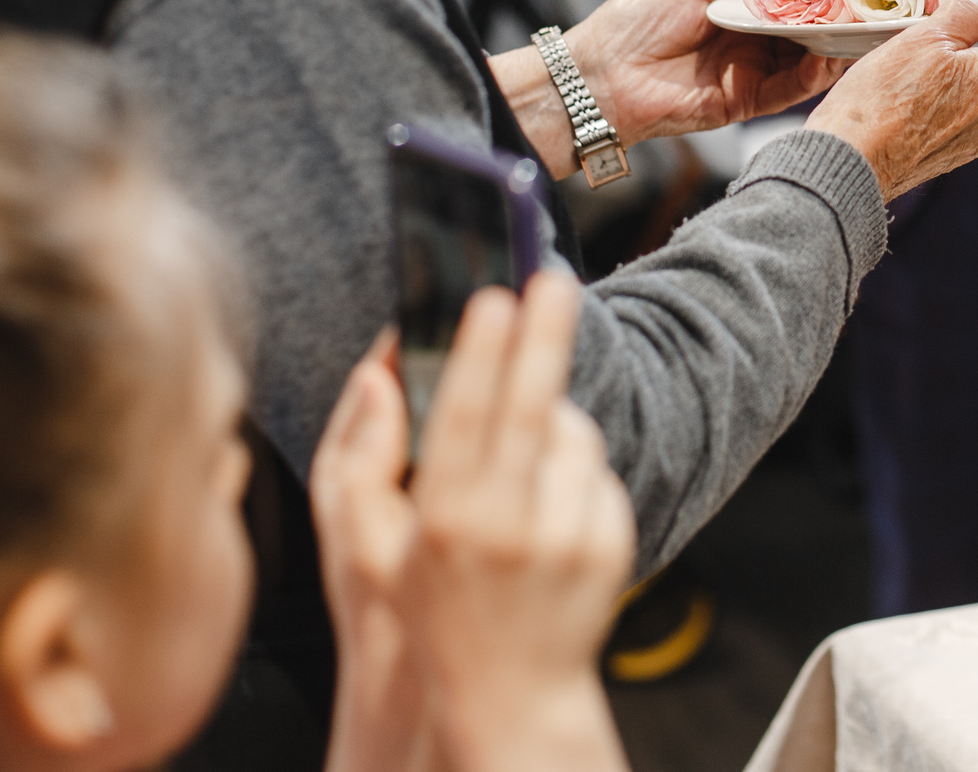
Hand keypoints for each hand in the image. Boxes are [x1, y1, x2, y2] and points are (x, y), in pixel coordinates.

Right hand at [308, 277, 635, 771]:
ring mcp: (569, 536)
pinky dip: (576, 469)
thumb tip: (379, 376)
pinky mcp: (612, 544)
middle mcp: (510, 526)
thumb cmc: (433, 615)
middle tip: (552, 279)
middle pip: (532, 404)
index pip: (467, 416)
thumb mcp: (371, 554)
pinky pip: (597, 472)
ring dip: (554, 423)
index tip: (494, 296)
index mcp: (445, 521)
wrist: (512, 698)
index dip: (482, 350)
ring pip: (571, 436)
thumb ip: (366, 464)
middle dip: (544, 334)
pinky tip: (549, 502)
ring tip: (521, 462)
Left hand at [578, 0, 849, 141]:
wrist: (600, 73)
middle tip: (871, 6)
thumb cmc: (637, 21)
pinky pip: (786, 91)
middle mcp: (749, 42)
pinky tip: (827, 59)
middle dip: (837, 19)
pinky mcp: (743, 103)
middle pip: (805, 32)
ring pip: (804, 61)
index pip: (790, 0)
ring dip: (832, 48)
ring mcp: (748, 73)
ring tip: (859, 31)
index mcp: (736, 10)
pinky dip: (810, 76)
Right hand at [808, 0, 977, 198]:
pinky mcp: (952, 153)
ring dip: (975, 65)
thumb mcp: (925, 38)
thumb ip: (966, 14)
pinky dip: (956, 89)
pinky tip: (921, 81)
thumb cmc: (884, 100)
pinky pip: (966, 111)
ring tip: (936, 45)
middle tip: (977, 12)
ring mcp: (976, 138)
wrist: (850, 165)